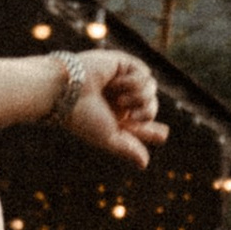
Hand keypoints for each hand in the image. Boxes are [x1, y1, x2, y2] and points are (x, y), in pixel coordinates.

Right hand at [57, 48, 163, 169]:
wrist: (67, 89)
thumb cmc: (83, 116)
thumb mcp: (108, 138)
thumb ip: (128, 149)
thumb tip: (144, 164)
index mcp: (115, 117)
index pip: (140, 125)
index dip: (152, 130)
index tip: (163, 134)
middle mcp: (119, 99)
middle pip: (150, 107)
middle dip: (146, 113)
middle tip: (131, 117)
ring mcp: (123, 81)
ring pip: (152, 91)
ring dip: (138, 98)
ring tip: (120, 100)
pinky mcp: (125, 64)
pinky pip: (146, 75)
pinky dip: (133, 82)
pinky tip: (115, 82)